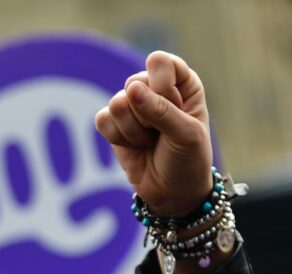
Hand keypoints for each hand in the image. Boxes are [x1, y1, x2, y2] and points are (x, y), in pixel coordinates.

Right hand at [95, 51, 212, 216]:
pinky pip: (102, 120)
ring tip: (150, 142)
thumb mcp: (186, 134)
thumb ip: (161, 110)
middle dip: (147, 115)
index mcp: (181, 82)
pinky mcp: (113, 123)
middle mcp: (155, 88)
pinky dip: (118, 138)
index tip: (174, 108)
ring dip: (134, 131)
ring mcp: (132, 105)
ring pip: (117, 104)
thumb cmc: (188, 159)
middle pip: (134, 83)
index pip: (160, 63)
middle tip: (162, 133)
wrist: (172, 192)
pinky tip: (134, 147)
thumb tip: (131, 90)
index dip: (161, 86)